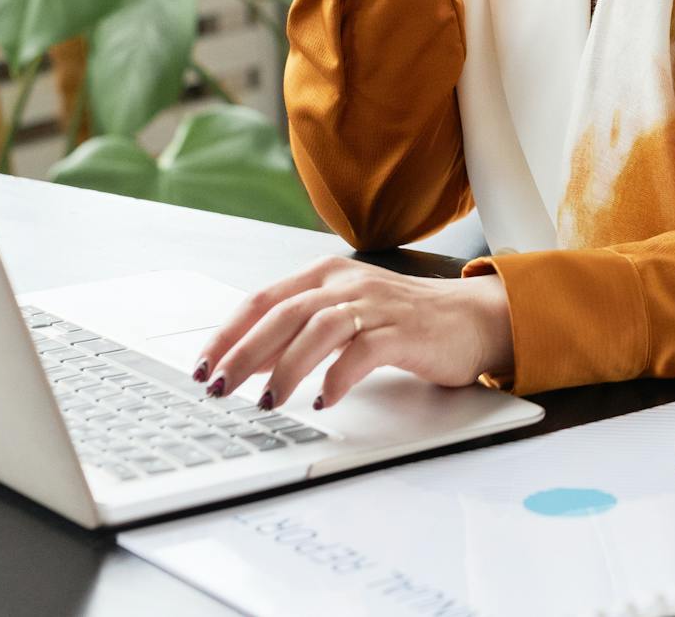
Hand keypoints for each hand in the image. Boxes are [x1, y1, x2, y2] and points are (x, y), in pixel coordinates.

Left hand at [191, 258, 514, 409]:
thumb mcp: (345, 315)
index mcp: (325, 274)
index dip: (229, 333)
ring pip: (319, 328)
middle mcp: (347, 283)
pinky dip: (339, 375)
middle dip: (244, 352)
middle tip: (219, 386)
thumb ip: (300, 330)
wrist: (471, 318)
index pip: (263, 299)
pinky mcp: (403, 331)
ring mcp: (376, 305)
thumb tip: (246, 362)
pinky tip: (325, 398)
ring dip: (286, 367)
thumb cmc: (403, 321)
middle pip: (283, 313)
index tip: (203, 365)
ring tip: (267, 401)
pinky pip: (363, 351)